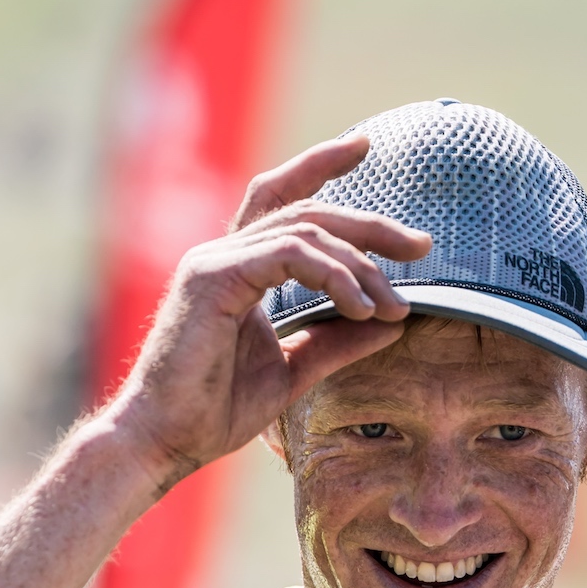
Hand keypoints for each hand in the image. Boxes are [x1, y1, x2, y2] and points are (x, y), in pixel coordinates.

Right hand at [106, 134, 431, 487]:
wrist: (164, 441)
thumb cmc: (214, 412)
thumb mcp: (293, 371)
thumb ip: (337, 342)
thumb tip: (391, 323)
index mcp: (238, 269)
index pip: (280, 200)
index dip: (319, 165)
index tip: (364, 146)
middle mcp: (222, 254)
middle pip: (306, 211)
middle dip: (370, 224)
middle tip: (422, 245)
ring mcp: (214, 261)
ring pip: (305, 230)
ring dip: (361, 264)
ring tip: (392, 306)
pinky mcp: (212, 277)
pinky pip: (288, 253)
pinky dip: (333, 275)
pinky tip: (360, 306)